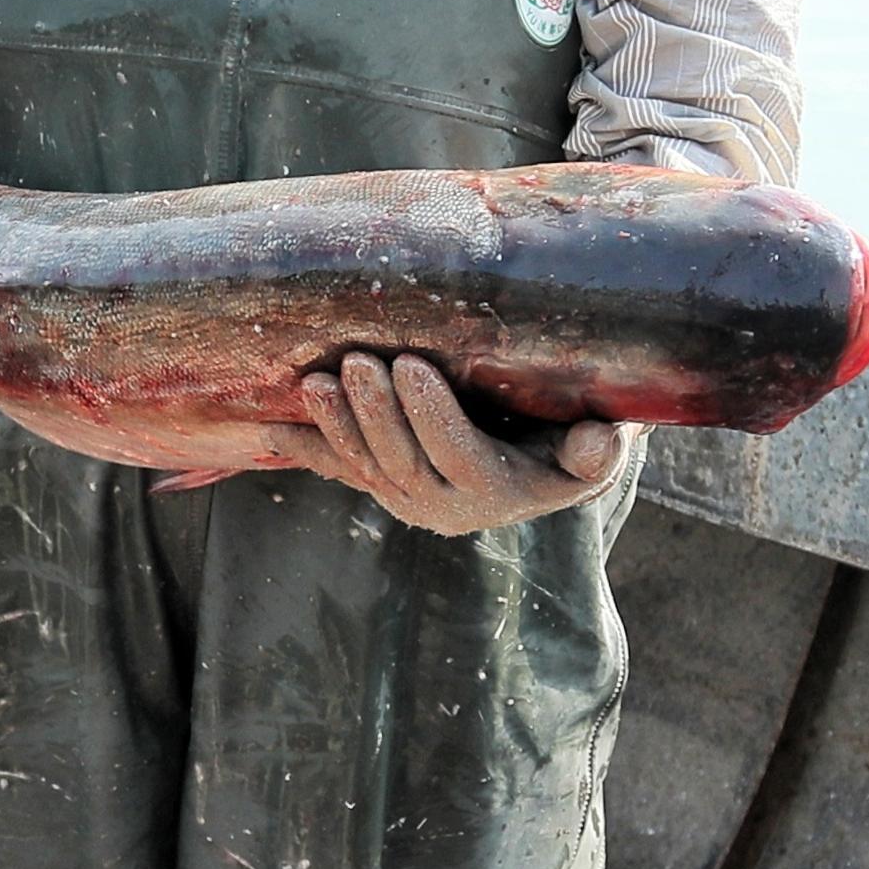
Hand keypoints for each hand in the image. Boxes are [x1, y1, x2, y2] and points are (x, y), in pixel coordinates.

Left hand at [280, 355, 632, 534]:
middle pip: (400, 459)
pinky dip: (305, 449)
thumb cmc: (572, 444)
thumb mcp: (596, 451)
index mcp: (494, 493)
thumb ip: (599, 450)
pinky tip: (269, 431)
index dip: (430, 414)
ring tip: (314, 383)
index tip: (411, 365)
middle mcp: (442, 505)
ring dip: (335, 424)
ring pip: (363, 465)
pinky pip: (338, 469)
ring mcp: (405, 497)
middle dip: (374, 412)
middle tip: (357, 363)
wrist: (543, 469)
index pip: (456, 453)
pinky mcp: (379, 485)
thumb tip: (598, 437)